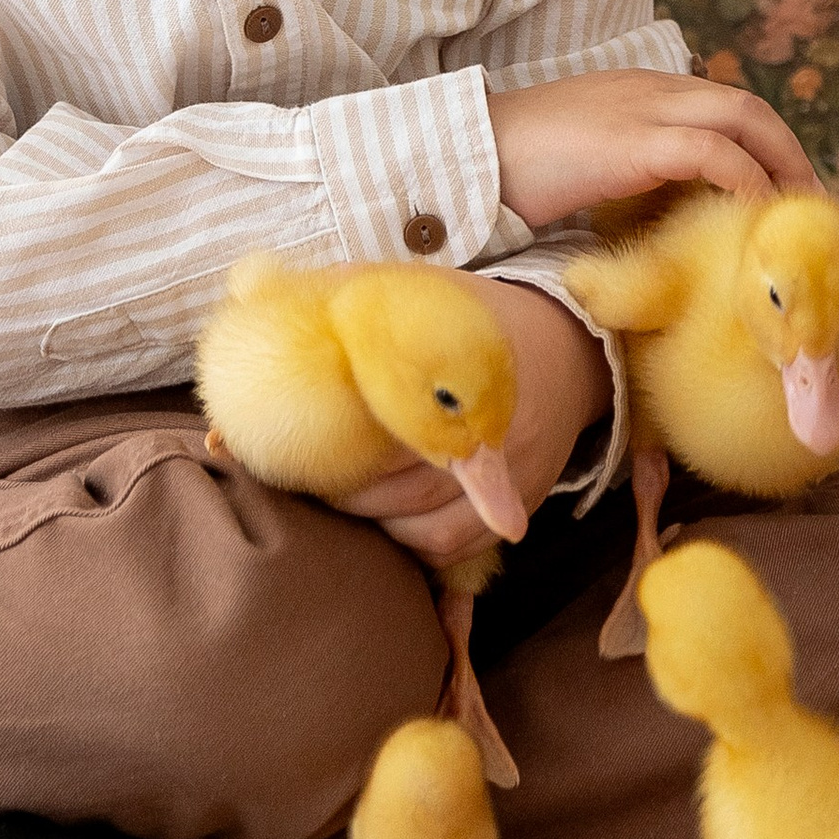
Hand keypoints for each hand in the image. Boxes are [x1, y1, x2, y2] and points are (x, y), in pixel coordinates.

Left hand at [334, 278, 608, 571]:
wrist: (568, 346)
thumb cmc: (480, 318)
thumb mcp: (427, 290)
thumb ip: (357, 292)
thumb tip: (270, 293)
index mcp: (474, 377)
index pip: (406, 425)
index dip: (352, 445)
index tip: (311, 442)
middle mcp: (503, 435)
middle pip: (413, 488)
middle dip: (352, 490)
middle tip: (311, 476)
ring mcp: (516, 477)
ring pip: (432, 530)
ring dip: (380, 523)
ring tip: (345, 500)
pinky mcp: (522, 505)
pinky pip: (456, 548)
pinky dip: (414, 545)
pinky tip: (388, 520)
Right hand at [490, 67, 818, 230]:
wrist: (469, 155)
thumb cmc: (516, 168)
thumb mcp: (586, 159)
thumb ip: (627, 170)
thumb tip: (667, 218)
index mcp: (640, 90)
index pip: (722, 103)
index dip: (763, 142)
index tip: (784, 188)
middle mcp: (650, 88)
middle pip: (746, 104)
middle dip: (789, 151)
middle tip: (810, 203)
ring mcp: (643, 108)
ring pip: (741, 116)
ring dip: (781, 163)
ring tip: (797, 213)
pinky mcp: (633, 141)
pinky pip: (711, 152)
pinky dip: (745, 179)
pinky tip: (757, 213)